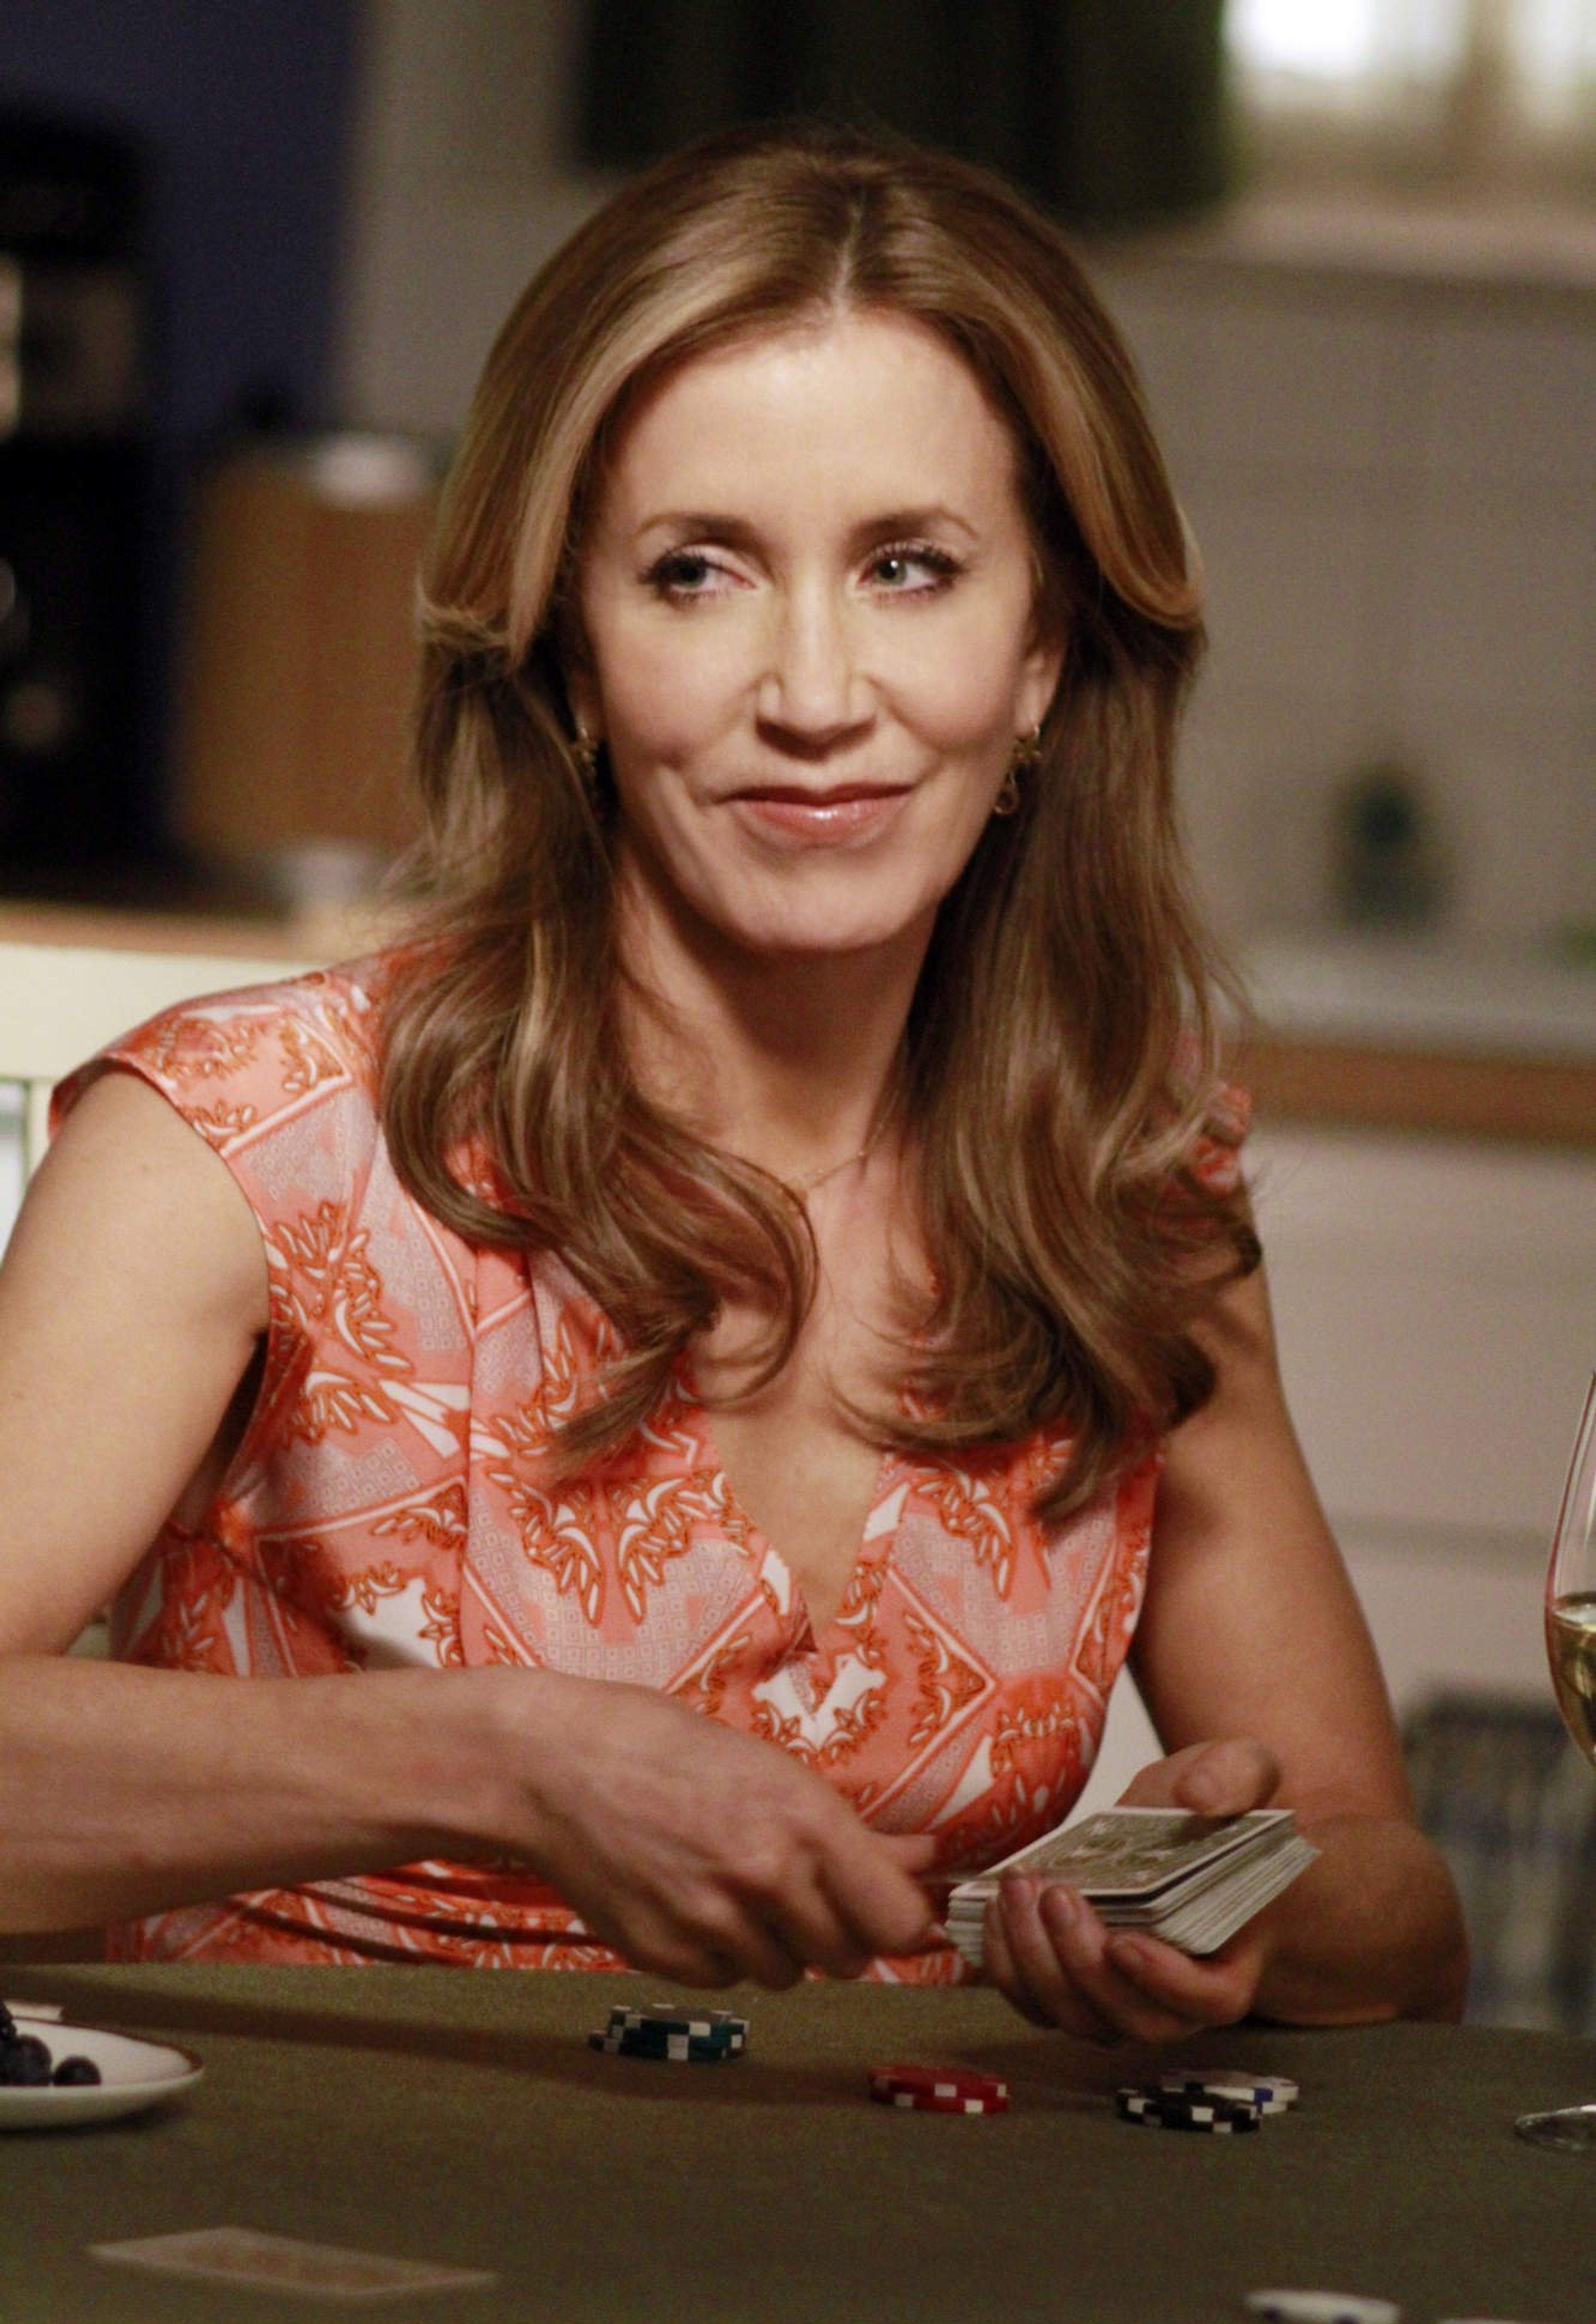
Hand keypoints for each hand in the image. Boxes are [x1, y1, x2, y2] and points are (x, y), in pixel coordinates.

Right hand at [486, 1669, 939, 1989]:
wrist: (554, 1765)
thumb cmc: (666, 1748)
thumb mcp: (769, 1769)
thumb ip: (854, 1832)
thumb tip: (927, 1859)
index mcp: (802, 1819)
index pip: (896, 1921)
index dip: (900, 1922)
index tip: (886, 1910)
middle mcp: (764, 1876)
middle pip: (849, 1957)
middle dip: (835, 1931)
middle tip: (800, 1890)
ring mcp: (711, 1922)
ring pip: (787, 1974)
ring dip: (777, 1945)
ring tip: (735, 1887)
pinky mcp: (665, 1957)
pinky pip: (727, 1982)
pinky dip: (721, 1954)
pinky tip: (691, 1901)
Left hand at [983, 1737, 1281, 2043]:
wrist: (1170, 1817)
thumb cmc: (1212, 1806)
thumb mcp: (1240, 1771)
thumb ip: (1234, 1778)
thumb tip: (1199, 1796)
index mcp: (1231, 1954)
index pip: (1210, 2000)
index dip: (1167, 1982)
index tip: (1123, 1940)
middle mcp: (1177, 1995)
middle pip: (1133, 2019)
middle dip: (1084, 1965)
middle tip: (1056, 1895)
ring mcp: (1120, 1998)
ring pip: (1077, 2017)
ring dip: (1036, 1961)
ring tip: (1017, 1889)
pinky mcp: (1072, 1985)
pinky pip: (1035, 2002)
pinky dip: (1007, 1965)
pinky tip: (996, 1907)